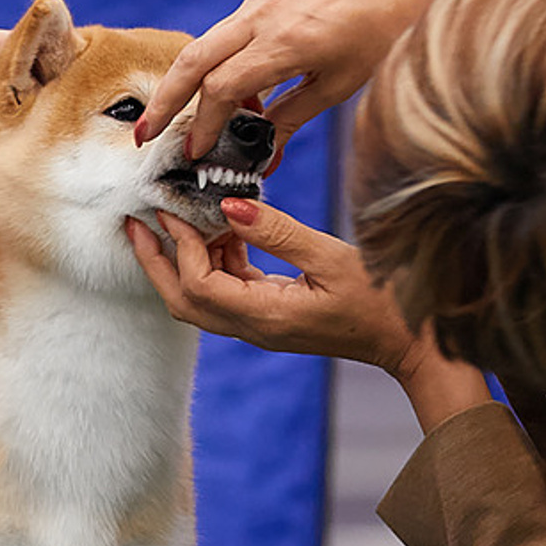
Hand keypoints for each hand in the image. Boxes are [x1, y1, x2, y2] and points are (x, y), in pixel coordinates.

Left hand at [126, 196, 418, 361]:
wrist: (409, 342)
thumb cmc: (381, 300)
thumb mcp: (331, 258)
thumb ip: (277, 231)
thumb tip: (230, 204)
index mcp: (264, 317)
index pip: (199, 285)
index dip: (180, 247)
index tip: (170, 210)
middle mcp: (253, 327)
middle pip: (182, 300)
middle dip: (154, 262)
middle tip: (136, 222)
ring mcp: (259, 325)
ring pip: (200, 297)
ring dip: (183, 260)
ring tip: (177, 216)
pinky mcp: (269, 316)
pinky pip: (226, 290)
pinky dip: (215, 260)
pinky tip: (224, 230)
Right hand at [134, 0, 465, 159]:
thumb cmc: (383, 27)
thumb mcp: (342, 84)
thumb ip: (294, 118)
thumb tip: (267, 160)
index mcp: (286, 42)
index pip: (222, 88)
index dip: (203, 125)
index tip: (195, 156)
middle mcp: (263, 16)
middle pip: (193, 61)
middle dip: (164, 102)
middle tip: (144, 137)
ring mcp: (259, 1)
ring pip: (203, 45)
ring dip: (183, 85)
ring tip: (172, 121)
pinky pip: (226, 35)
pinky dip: (214, 66)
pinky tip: (223, 95)